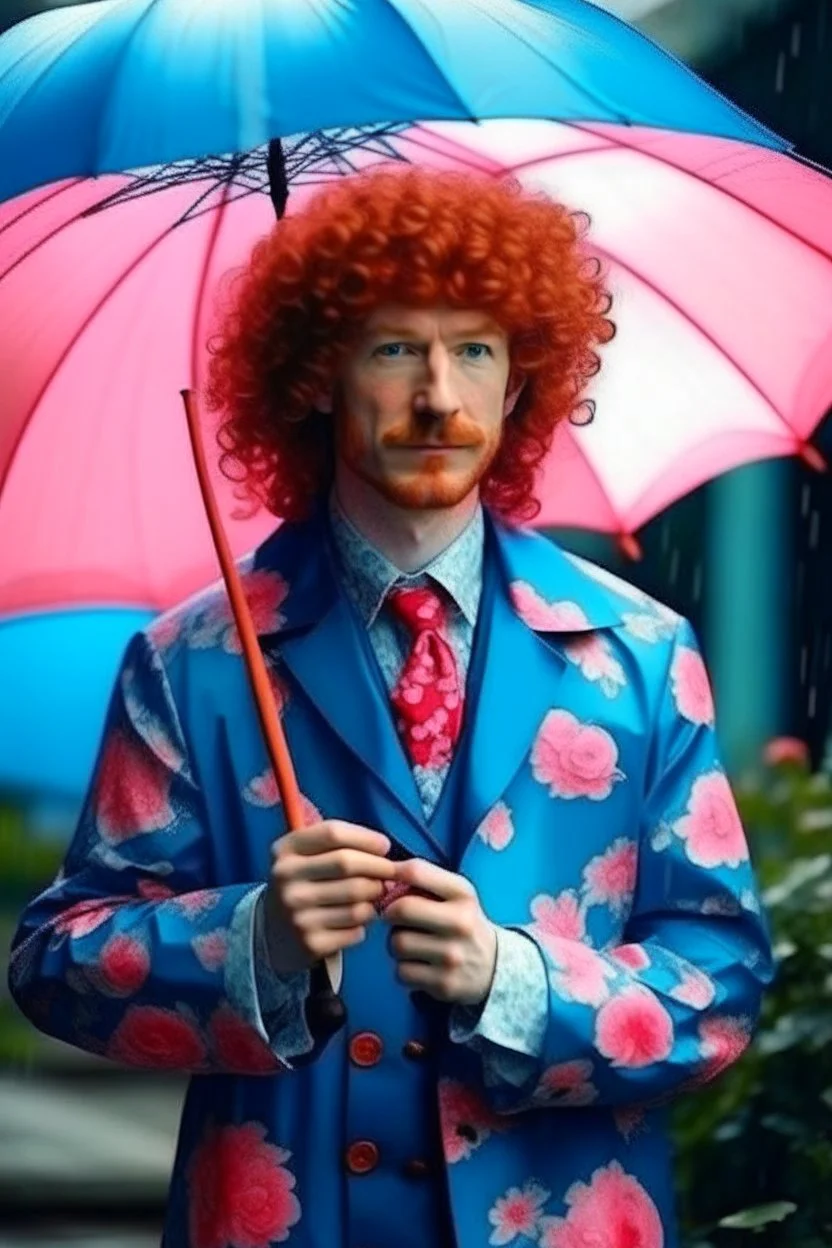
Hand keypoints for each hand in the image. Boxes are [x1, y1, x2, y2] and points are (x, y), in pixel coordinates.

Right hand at [263, 820, 397, 974]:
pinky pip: (356, 929)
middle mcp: (285, 880)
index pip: (333, 834)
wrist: (274, 932)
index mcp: (285, 850)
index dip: (366, 838)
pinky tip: (354, 921)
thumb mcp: (307, 856)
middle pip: (347, 864)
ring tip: (371, 897)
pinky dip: (364, 924)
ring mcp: (296, 913)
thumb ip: (342, 845)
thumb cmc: (305, 883)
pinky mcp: (310, 943)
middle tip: (391, 874)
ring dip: (375, 898)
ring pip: (358, 901)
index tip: (384, 846)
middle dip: (379, 867)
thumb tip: (386, 850)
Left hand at [381, 859, 497, 1006]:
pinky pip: (401, 972)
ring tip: (412, 944)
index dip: (393, 872)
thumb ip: (423, 881)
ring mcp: (452, 956)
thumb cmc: (462, 923)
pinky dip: (404, 968)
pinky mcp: (444, 984)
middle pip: (401, 909)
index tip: (388, 881)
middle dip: (390, 913)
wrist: (494, 967)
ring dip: (396, 944)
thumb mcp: (455, 895)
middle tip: (396, 918)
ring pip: (397, 943)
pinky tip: (419, 965)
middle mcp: (460, 923)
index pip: (417, 871)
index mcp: (463, 894)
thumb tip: (384, 878)